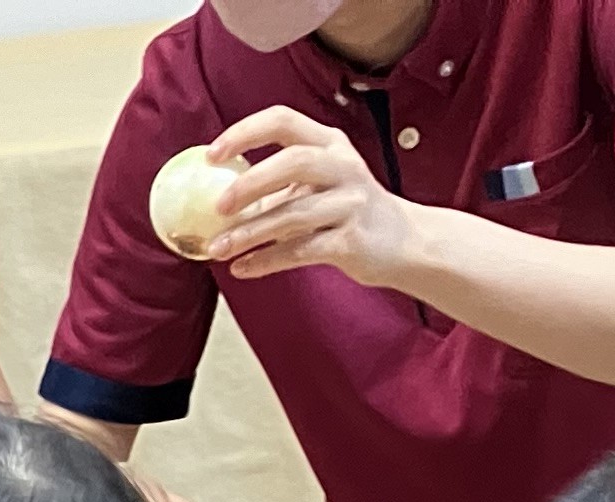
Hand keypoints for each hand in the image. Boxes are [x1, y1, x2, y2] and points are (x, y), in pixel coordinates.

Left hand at [205, 107, 420, 288]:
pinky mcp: (352, 240)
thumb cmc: (346, 211)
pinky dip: (266, 260)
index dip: (244, 133)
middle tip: (217, 207)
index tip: (211, 155)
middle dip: (250, 183)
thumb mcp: (317, 184)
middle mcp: (343, 166)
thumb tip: (214, 195)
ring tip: (217, 249)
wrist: (403, 242)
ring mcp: (351, 202)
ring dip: (249, 233)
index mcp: (329, 143)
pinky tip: (242, 268)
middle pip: (292, 161)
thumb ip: (275, 184)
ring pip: (293, 214)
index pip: (283, 121)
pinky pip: (300, 250)